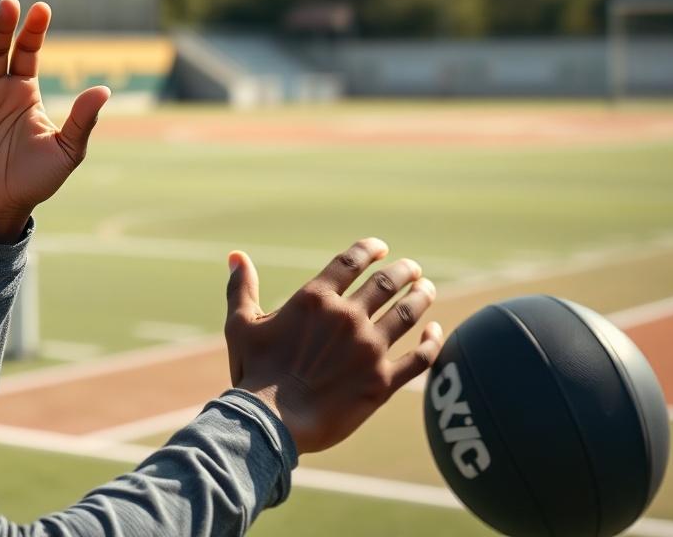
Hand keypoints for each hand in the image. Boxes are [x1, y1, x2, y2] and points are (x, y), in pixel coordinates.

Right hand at [0, 0, 109, 242]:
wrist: (5, 207)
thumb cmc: (38, 178)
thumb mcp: (68, 150)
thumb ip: (83, 120)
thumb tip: (104, 89)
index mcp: (26, 92)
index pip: (28, 53)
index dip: (33, 31)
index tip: (41, 9)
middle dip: (2, 28)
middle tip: (9, 5)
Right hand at [224, 239, 442, 453]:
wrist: (269, 423)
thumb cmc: (253, 373)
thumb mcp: (241, 325)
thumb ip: (241, 288)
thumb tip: (236, 256)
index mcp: (315, 299)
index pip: (352, 261)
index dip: (370, 249)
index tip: (381, 248)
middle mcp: (347, 317)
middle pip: (387, 282)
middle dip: (404, 270)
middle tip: (413, 268)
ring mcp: (368, 349)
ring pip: (407, 312)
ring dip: (422, 296)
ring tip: (427, 289)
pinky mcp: (382, 381)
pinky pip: (419, 357)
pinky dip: (432, 341)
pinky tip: (435, 332)